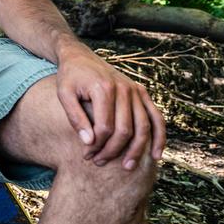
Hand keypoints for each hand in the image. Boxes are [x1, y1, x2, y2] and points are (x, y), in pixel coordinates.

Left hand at [54, 48, 164, 169]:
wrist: (81, 56)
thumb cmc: (70, 77)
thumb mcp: (64, 94)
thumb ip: (75, 118)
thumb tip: (89, 143)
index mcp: (104, 88)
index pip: (105, 127)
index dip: (97, 145)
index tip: (86, 154)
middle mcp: (124, 88)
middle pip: (125, 130)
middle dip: (113, 151)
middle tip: (99, 162)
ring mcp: (136, 90)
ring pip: (143, 127)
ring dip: (136, 150)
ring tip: (127, 167)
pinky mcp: (141, 92)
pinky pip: (156, 117)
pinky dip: (159, 136)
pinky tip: (156, 155)